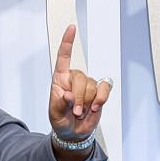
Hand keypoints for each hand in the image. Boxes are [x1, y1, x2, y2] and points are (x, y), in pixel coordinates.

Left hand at [47, 24, 111, 139]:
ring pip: (93, 87)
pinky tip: (94, 108)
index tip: (71, 28)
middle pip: (81, 78)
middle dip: (78, 98)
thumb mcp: (54, 113)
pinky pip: (104, 89)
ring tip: (81, 113)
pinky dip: (101, 100)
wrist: (73, 132)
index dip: (67, 42)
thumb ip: (60, 103)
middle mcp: (75, 79)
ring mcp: (88, 85)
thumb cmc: (60, 119)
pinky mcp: (99, 93)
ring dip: (87, 103)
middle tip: (75, 112)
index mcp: (60, 79)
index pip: (63, 57)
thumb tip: (68, 95)